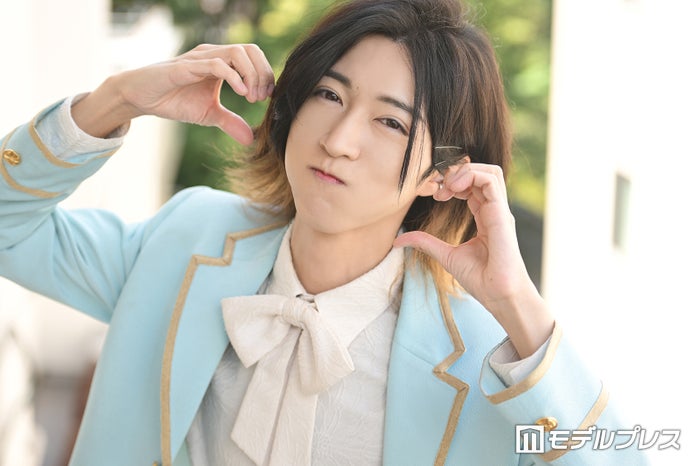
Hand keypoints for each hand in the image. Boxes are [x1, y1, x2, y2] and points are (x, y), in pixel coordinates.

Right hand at [72, 43, 273, 143]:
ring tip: (251, 97)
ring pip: (237, 52)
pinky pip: (216, 64)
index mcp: (222, 62)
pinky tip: (241, 94)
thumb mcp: (209, 115)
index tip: (267, 98)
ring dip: (251, 74)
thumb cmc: (175, 101)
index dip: (266, 75)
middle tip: (261, 98)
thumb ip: (230, 122)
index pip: (254, 57)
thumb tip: (251, 139)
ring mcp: (200, 58)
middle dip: (262, 73)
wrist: (142, 98)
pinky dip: (234, 77)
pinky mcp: (187, 66)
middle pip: (250, 50)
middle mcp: (213, 55)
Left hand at [394, 160, 553, 356]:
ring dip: (464, 171)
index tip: (434, 193)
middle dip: (456, 172)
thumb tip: (398, 240)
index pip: (473, 185)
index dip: (452, 182)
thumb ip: (425, 242)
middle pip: (481, 173)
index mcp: (485, 216)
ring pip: (489, 172)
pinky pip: (490, 181)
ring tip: (445, 187)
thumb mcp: (445, 255)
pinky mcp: (501, 214)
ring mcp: (499, 211)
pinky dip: (470, 176)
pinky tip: (452, 190)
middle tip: (436, 186)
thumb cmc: (480, 278)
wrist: (498, 295)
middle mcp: (494, 210)